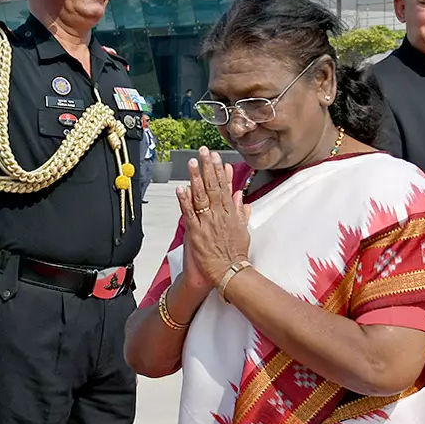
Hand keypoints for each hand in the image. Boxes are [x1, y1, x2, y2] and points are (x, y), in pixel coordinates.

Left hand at [177, 147, 251, 293]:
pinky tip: (181, 189)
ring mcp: (208, 222)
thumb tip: (242, 196)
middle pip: (213, 187)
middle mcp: (220, 214)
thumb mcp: (243, 230)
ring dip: (196, 178)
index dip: (220, 171)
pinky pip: (189, 214)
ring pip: (201, 196)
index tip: (216, 157)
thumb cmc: (236, 254)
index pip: (225, 187)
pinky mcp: (197, 233)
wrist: (230, 272)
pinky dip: (185, 201)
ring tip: (192, 162)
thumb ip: (242, 211)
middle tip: (204, 151)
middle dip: (208, 168)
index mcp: (231, 213)